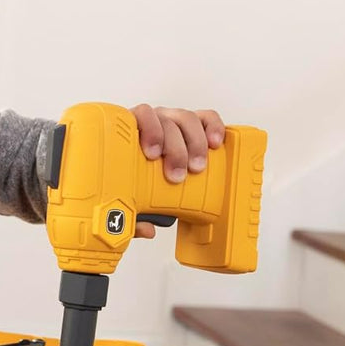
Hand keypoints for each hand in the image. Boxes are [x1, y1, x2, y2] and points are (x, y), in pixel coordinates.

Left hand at [130, 104, 226, 237]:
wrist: (143, 180)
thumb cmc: (133, 183)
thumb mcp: (128, 200)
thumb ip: (131, 215)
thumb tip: (146, 229)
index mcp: (133, 130)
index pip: (140, 115)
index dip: (149, 130)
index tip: (153, 155)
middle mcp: (154, 122)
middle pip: (166, 121)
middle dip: (174, 149)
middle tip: (176, 176)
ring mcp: (175, 121)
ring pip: (187, 119)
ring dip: (194, 143)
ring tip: (198, 168)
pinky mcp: (195, 126)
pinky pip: (206, 118)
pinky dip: (213, 127)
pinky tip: (216, 143)